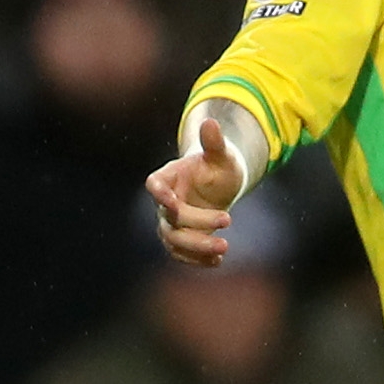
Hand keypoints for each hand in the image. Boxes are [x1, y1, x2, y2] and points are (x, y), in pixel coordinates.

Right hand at [145, 116, 246, 266]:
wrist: (219, 186)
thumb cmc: (218, 167)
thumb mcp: (221, 156)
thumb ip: (214, 143)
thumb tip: (211, 122)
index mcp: (168, 177)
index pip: (154, 185)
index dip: (160, 195)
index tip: (174, 204)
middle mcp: (165, 202)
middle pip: (170, 218)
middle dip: (196, 223)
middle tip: (228, 220)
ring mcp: (170, 222)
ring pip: (173, 240)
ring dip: (197, 247)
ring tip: (224, 248)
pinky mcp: (180, 239)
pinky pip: (181, 254)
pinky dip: (197, 259)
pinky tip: (217, 262)